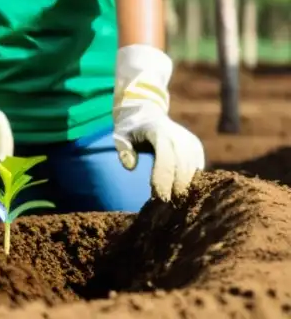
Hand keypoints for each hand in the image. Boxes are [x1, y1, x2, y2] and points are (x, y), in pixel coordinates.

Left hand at [113, 44, 204, 201]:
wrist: (145, 110)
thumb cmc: (130, 127)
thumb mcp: (120, 135)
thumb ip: (124, 149)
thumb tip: (130, 166)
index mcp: (160, 133)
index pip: (165, 161)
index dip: (163, 180)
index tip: (159, 197)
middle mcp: (179, 137)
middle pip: (182, 168)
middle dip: (176, 189)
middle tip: (168, 208)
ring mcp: (190, 141)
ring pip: (193, 170)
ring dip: (186, 188)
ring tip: (177, 205)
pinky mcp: (196, 147)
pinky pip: (197, 167)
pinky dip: (192, 181)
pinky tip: (184, 195)